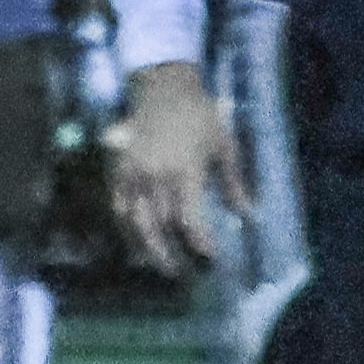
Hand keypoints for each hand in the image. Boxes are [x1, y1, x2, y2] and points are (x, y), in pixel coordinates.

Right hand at [111, 59, 243, 274]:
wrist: (163, 89)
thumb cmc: (200, 117)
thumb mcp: (225, 146)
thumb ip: (233, 183)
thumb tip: (247, 214)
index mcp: (183, 171)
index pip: (188, 219)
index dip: (199, 243)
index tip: (211, 257)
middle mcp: (153, 176)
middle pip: (159, 226)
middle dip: (173, 253)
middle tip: (188, 274)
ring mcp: (131, 174)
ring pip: (134, 222)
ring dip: (148, 248)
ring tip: (163, 267)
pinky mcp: (116, 171)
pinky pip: (118, 207)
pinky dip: (127, 229)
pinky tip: (139, 244)